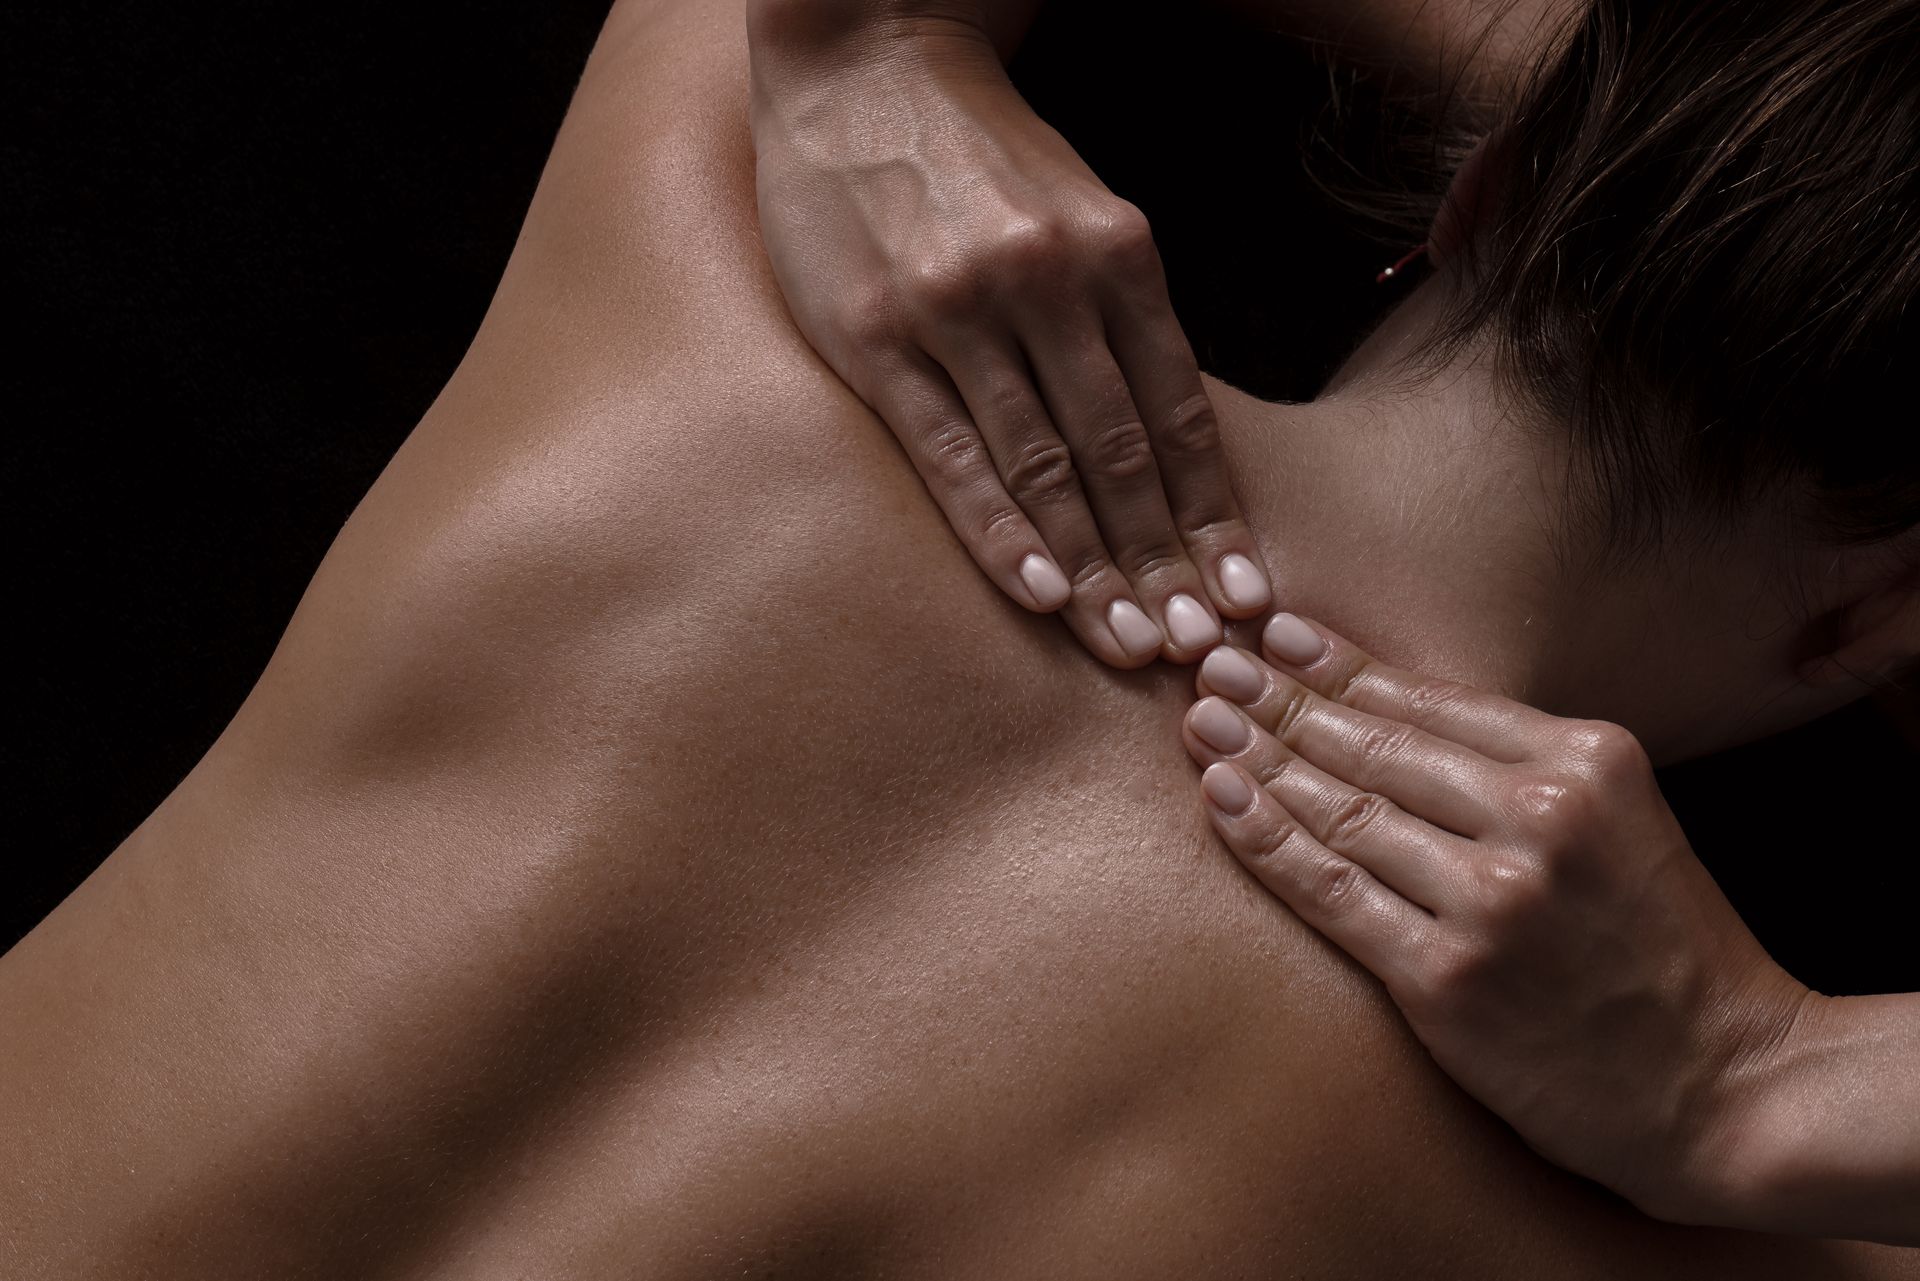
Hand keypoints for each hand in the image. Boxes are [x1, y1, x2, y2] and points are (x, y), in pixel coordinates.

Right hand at [747, 12, 1272, 666]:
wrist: (865, 67)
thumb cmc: (984, 157)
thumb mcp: (1083, 210)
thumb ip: (1121, 313)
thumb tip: (1166, 439)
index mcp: (1116, 251)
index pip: (1178, 412)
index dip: (1214, 514)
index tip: (1245, 592)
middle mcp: (1047, 282)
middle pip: (1121, 452)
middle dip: (1165, 561)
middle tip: (1201, 650)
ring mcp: (960, 310)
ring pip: (1043, 464)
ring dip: (1095, 567)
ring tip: (1132, 644)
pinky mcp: (879, 337)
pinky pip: (951, 452)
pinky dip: (999, 528)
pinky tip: (1039, 590)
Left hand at [1179, 614, 1815, 1226]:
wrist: (1728, 1086)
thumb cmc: (1663, 951)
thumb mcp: (1620, 822)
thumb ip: (1521, 767)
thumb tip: (1389, 711)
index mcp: (1586, 761)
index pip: (1431, 696)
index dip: (1338, 662)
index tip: (1272, 633)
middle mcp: (1539, 816)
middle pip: (1375, 742)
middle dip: (1280, 699)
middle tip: (1211, 665)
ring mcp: (1491, 899)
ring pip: (1343, 809)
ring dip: (1258, 758)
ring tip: (1201, 723)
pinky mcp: (1447, 978)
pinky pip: (1333, 891)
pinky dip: (1268, 841)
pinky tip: (1225, 800)